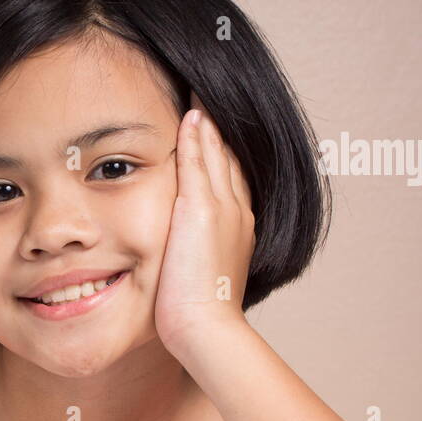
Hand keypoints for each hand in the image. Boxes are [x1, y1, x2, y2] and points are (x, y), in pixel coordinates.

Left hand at [153, 93, 255, 359]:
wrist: (207, 329)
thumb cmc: (198, 315)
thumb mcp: (199, 276)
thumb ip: (195, 255)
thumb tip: (183, 256)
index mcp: (237, 227)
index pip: (229, 177)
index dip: (222, 150)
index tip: (212, 125)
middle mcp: (237, 212)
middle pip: (229, 158)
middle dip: (219, 127)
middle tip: (209, 93)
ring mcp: (223, 209)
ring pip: (217, 154)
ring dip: (208, 121)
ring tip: (199, 91)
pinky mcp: (202, 210)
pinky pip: (199, 162)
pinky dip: (197, 136)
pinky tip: (191, 114)